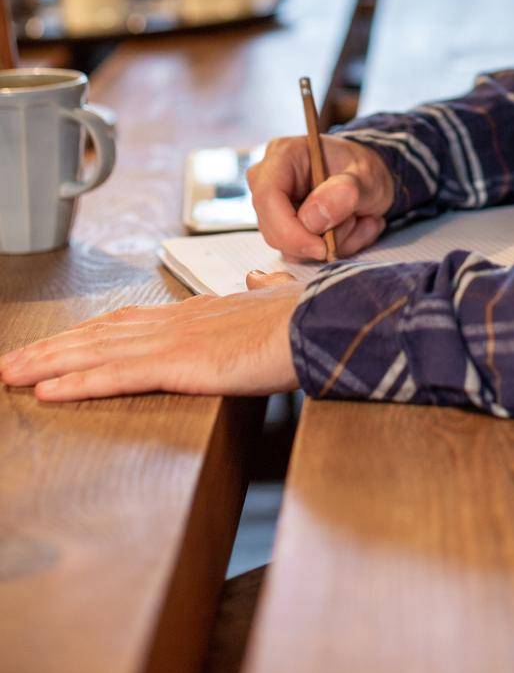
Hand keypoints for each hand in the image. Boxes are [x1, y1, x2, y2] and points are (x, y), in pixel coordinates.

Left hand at [0, 273, 300, 400]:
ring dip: (48, 364)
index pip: (129, 322)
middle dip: (51, 349)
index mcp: (198, 312)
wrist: (323, 322)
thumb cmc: (307, 317)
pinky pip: (117, 376)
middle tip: (9, 363)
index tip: (57, 344)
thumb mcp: (278, 301)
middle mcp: (178, 322)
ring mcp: (176, 341)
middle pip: (100, 335)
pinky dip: (78, 383)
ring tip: (10, 375)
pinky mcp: (181, 365)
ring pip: (97, 353)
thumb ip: (263, 293)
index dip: (87, 334)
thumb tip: (260, 281)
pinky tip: (48, 391)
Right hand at [249, 133, 395, 260]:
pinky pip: (302, 253)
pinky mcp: (283, 228)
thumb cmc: (365, 169)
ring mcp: (273, 206)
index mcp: (285, 154)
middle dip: (318, 237)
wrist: (371, 178)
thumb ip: (346, 192)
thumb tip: (315, 216)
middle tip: (356, 219)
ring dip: (332, 242)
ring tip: (359, 219)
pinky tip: (353, 226)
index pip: (268, 197)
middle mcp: (269, 179)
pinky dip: (334, 247)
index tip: (322, 248)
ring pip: (289, 247)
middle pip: (273, 228)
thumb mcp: (368, 176)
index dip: (290, 230)